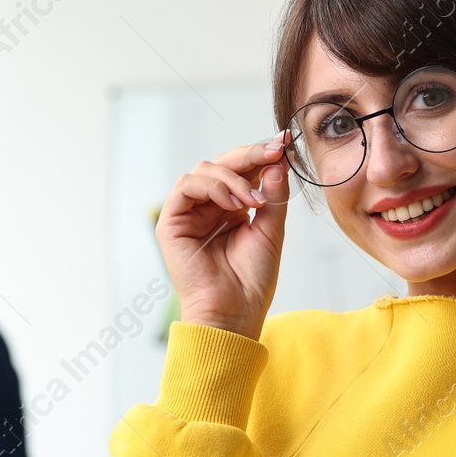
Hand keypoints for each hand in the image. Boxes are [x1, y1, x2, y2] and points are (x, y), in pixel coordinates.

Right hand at [157, 132, 289, 340]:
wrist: (233, 313)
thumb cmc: (251, 282)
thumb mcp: (271, 231)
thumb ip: (272, 196)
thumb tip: (277, 162)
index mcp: (229, 210)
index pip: (242, 171)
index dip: (261, 154)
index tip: (284, 143)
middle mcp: (207, 208)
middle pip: (222, 164)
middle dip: (249, 155)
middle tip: (274, 152)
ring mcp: (188, 214)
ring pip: (204, 170)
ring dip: (233, 177)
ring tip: (254, 200)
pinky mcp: (171, 223)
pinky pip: (187, 186)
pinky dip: (213, 187)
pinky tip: (235, 203)